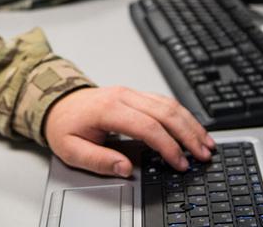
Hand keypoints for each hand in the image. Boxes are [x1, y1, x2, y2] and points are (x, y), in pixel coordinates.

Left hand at [44, 87, 214, 176]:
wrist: (57, 102)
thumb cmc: (64, 125)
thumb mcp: (71, 149)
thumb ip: (98, 161)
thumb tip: (125, 169)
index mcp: (108, 108)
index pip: (147, 126)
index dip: (168, 146)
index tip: (180, 163)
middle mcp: (123, 96)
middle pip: (165, 112)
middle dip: (188, 134)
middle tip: (203, 154)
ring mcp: (131, 92)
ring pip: (168, 104)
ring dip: (190, 123)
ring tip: (205, 143)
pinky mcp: (136, 94)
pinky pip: (164, 101)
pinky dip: (182, 115)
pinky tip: (192, 128)